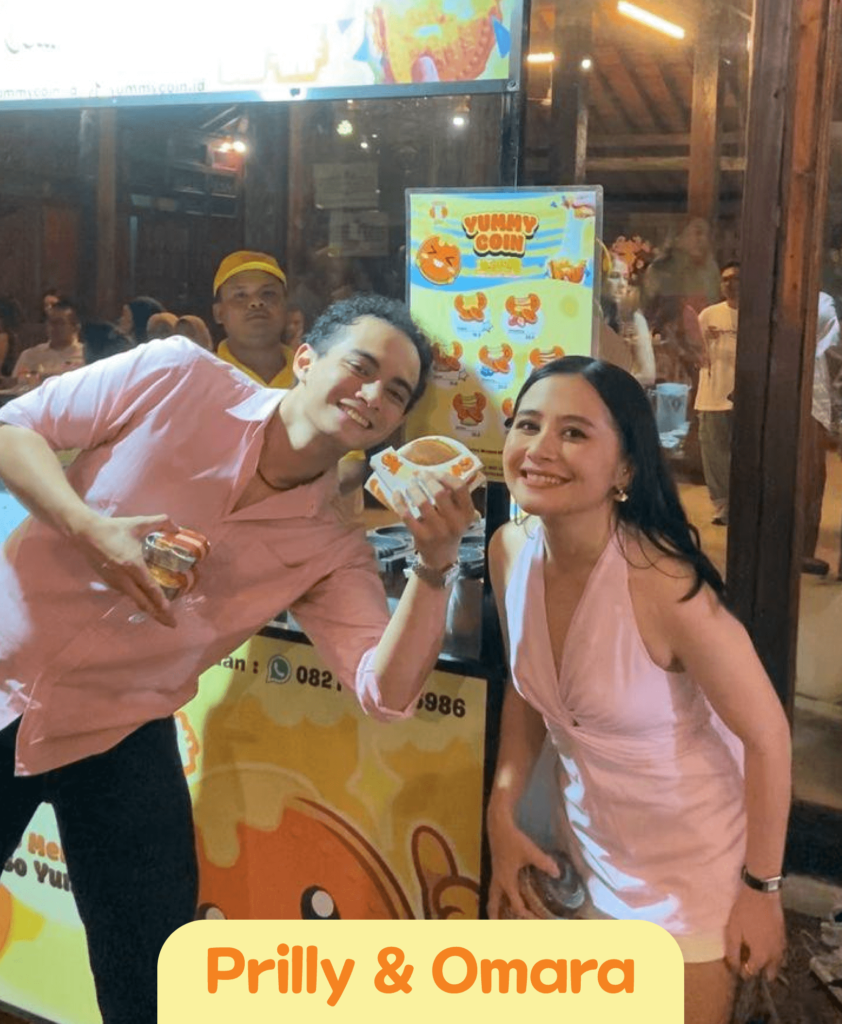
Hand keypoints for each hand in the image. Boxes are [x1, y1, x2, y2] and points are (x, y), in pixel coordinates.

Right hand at [74, 512, 179, 626]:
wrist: (86, 533)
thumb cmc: (114, 528)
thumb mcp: (139, 523)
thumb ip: (161, 522)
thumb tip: (178, 527)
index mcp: (133, 565)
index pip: (150, 588)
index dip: (161, 602)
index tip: (170, 612)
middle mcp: (124, 578)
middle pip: (143, 603)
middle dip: (159, 615)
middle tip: (172, 624)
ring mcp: (115, 582)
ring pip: (135, 600)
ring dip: (149, 609)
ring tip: (162, 616)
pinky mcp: (109, 582)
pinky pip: (128, 594)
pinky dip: (139, 600)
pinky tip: (146, 601)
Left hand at [392, 469, 481, 569]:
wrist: (441, 557)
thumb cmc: (449, 529)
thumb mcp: (459, 515)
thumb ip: (454, 497)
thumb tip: (435, 472)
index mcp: (467, 514)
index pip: (460, 488)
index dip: (446, 476)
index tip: (435, 473)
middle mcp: (455, 523)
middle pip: (440, 493)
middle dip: (426, 480)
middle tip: (419, 475)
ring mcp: (437, 531)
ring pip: (422, 502)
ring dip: (413, 489)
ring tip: (410, 484)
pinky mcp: (421, 536)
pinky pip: (406, 515)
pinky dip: (399, 502)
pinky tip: (397, 494)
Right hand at [486, 804, 559, 918]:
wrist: (498, 825)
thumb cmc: (513, 840)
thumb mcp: (530, 851)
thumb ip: (544, 863)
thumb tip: (558, 874)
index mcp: (507, 881)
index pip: (516, 905)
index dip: (526, 915)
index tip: (537, 920)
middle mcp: (499, 881)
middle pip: (494, 903)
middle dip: (496, 916)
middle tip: (498, 927)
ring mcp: (496, 874)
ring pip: (492, 895)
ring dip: (494, 906)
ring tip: (496, 916)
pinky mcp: (496, 867)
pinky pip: (494, 887)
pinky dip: (497, 895)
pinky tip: (504, 893)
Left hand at [724, 886, 785, 979]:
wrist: (762, 894)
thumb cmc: (745, 912)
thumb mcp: (733, 931)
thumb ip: (733, 952)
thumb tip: (734, 968)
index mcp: (761, 956)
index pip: (751, 973)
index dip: (742, 971)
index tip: (737, 963)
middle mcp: (774, 955)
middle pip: (769, 973)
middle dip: (759, 972)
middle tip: (747, 961)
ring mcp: (782, 946)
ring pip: (777, 965)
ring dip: (768, 964)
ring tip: (755, 954)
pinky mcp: (784, 937)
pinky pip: (780, 954)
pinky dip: (773, 955)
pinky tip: (764, 945)